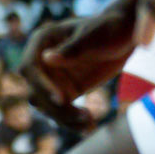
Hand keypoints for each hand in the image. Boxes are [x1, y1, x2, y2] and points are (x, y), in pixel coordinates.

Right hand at [23, 0, 139, 120]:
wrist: (125, 36)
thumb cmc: (107, 28)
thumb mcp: (92, 37)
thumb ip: (71, 49)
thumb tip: (47, 58)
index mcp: (42, 41)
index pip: (30, 67)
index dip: (41, 85)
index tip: (61, 99)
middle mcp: (42, 61)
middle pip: (36, 92)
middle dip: (55, 108)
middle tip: (82, 116)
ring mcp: (53, 78)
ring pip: (47, 107)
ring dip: (65, 119)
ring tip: (89, 122)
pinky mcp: (65, 91)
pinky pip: (63, 112)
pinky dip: (73, 122)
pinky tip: (90, 126)